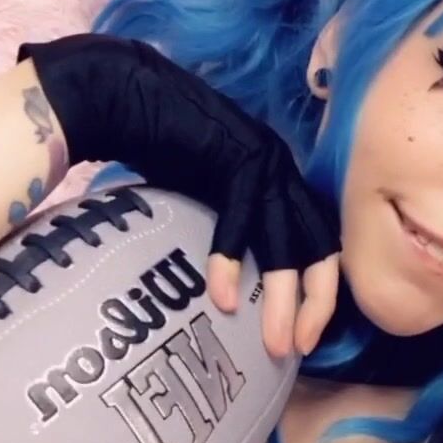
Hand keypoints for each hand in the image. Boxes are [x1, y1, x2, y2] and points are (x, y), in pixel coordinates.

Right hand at [16, 33, 340, 356]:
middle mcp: (282, 169)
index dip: (320, 291)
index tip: (307, 336)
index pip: (317, 242)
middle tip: (298, 348)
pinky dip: (231, 261)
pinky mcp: (232, 155)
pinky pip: (239, 218)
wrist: (122, 94)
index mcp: (281, 179)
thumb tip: (230, 290)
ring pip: (284, 241)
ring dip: (280, 297)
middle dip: (315, 303)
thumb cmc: (155, 148)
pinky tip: (224, 298)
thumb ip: (226, 230)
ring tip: (272, 341)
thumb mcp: (202, 196)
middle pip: (317, 245)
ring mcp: (262, 160)